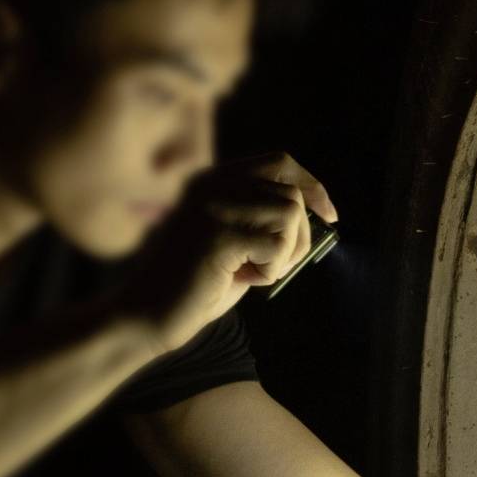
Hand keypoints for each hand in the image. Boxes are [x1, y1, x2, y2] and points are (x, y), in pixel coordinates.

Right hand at [118, 152, 339, 352]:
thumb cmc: (194, 285)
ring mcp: (214, 206)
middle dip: (298, 237)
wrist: (147, 314)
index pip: (279, 162)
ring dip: (285, 254)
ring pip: (290, 216)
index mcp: (212, 180)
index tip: (329, 215)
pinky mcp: (219, 234)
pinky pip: (277, 247)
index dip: (311, 185)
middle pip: (291, 194)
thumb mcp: (234, 240)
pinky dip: (271, 271)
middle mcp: (212, 184)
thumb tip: (318, 211)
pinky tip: (241, 279)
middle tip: (271, 267)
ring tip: (252, 272)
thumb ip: (265, 220)